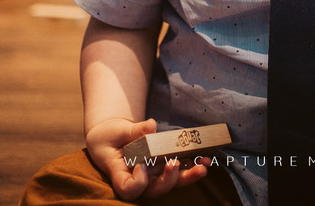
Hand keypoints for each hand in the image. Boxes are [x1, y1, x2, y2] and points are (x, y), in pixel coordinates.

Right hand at [85, 117, 210, 199]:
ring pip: (172, 182)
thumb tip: (151, 125)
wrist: (113, 137)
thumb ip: (134, 130)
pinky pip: (179, 170)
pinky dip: (192, 164)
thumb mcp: (117, 131)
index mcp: (121, 174)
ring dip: (189, 175)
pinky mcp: (163, 167)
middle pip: (155, 190)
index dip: (138, 183)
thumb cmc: (109, 137)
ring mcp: (153, 174)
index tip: (141, 166)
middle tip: (176, 163)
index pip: (129, 190)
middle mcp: (140, 179)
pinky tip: (204, 158)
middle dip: (170, 179)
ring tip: (203, 166)